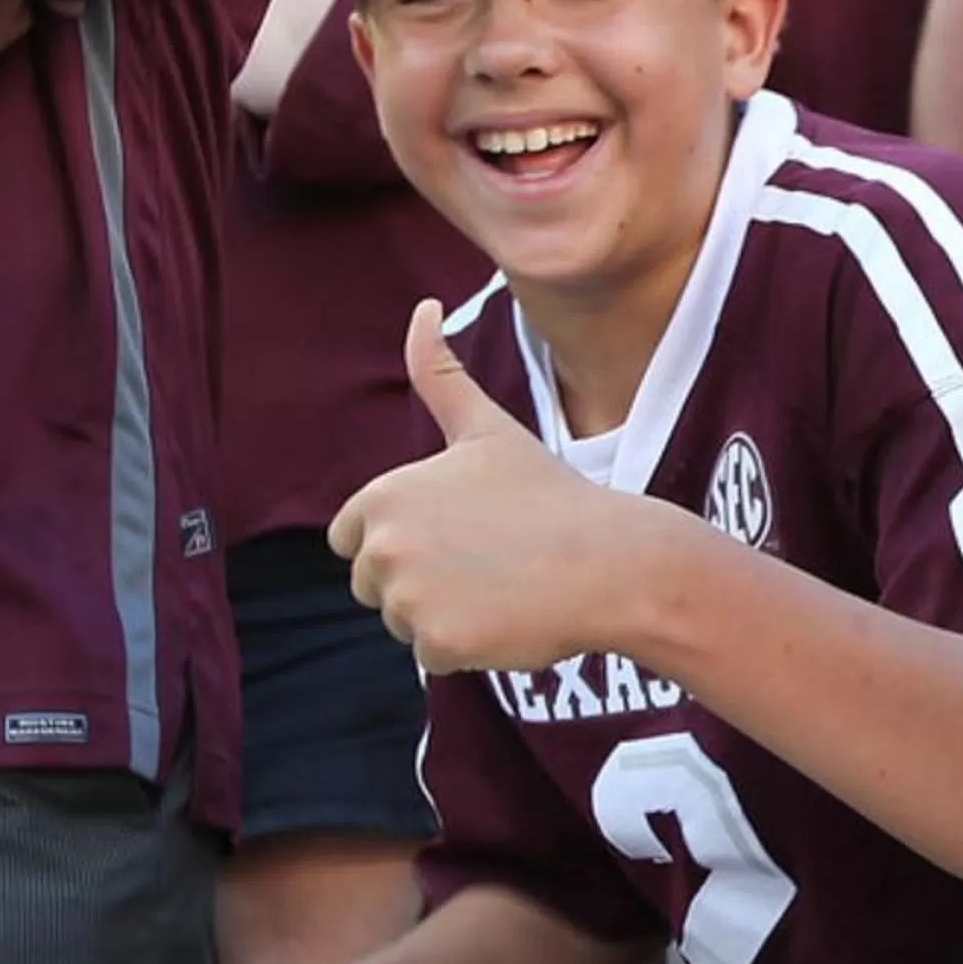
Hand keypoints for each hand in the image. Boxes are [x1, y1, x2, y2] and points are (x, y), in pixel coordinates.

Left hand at [329, 299, 644, 673]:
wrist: (611, 561)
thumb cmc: (550, 495)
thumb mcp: (488, 429)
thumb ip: (439, 374)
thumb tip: (420, 307)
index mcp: (383, 495)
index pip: (351, 539)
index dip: (405, 538)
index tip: (460, 531)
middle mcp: (384, 546)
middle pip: (373, 586)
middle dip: (421, 582)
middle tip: (488, 563)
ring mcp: (408, 597)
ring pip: (403, 622)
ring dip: (446, 615)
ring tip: (502, 588)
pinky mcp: (436, 643)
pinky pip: (433, 655)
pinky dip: (467, 647)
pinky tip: (510, 616)